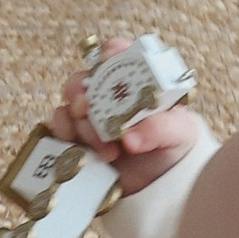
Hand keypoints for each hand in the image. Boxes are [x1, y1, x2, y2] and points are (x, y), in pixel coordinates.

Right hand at [50, 67, 205, 197]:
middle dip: (83, 91)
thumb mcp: (180, 134)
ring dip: (81, 124)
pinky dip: (65, 136)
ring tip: (106, 150)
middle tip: (88, 108)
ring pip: (69, 106)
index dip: (110, 51)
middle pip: (84, 78)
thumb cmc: (174, 147)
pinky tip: (82, 151)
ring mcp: (89, 117)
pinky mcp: (76, 139)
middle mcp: (107, 94)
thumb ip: (161, 129)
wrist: (162, 185)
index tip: (108, 59)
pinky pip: (58, 129)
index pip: (117, 53)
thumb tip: (130, 138)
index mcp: (134, 81)